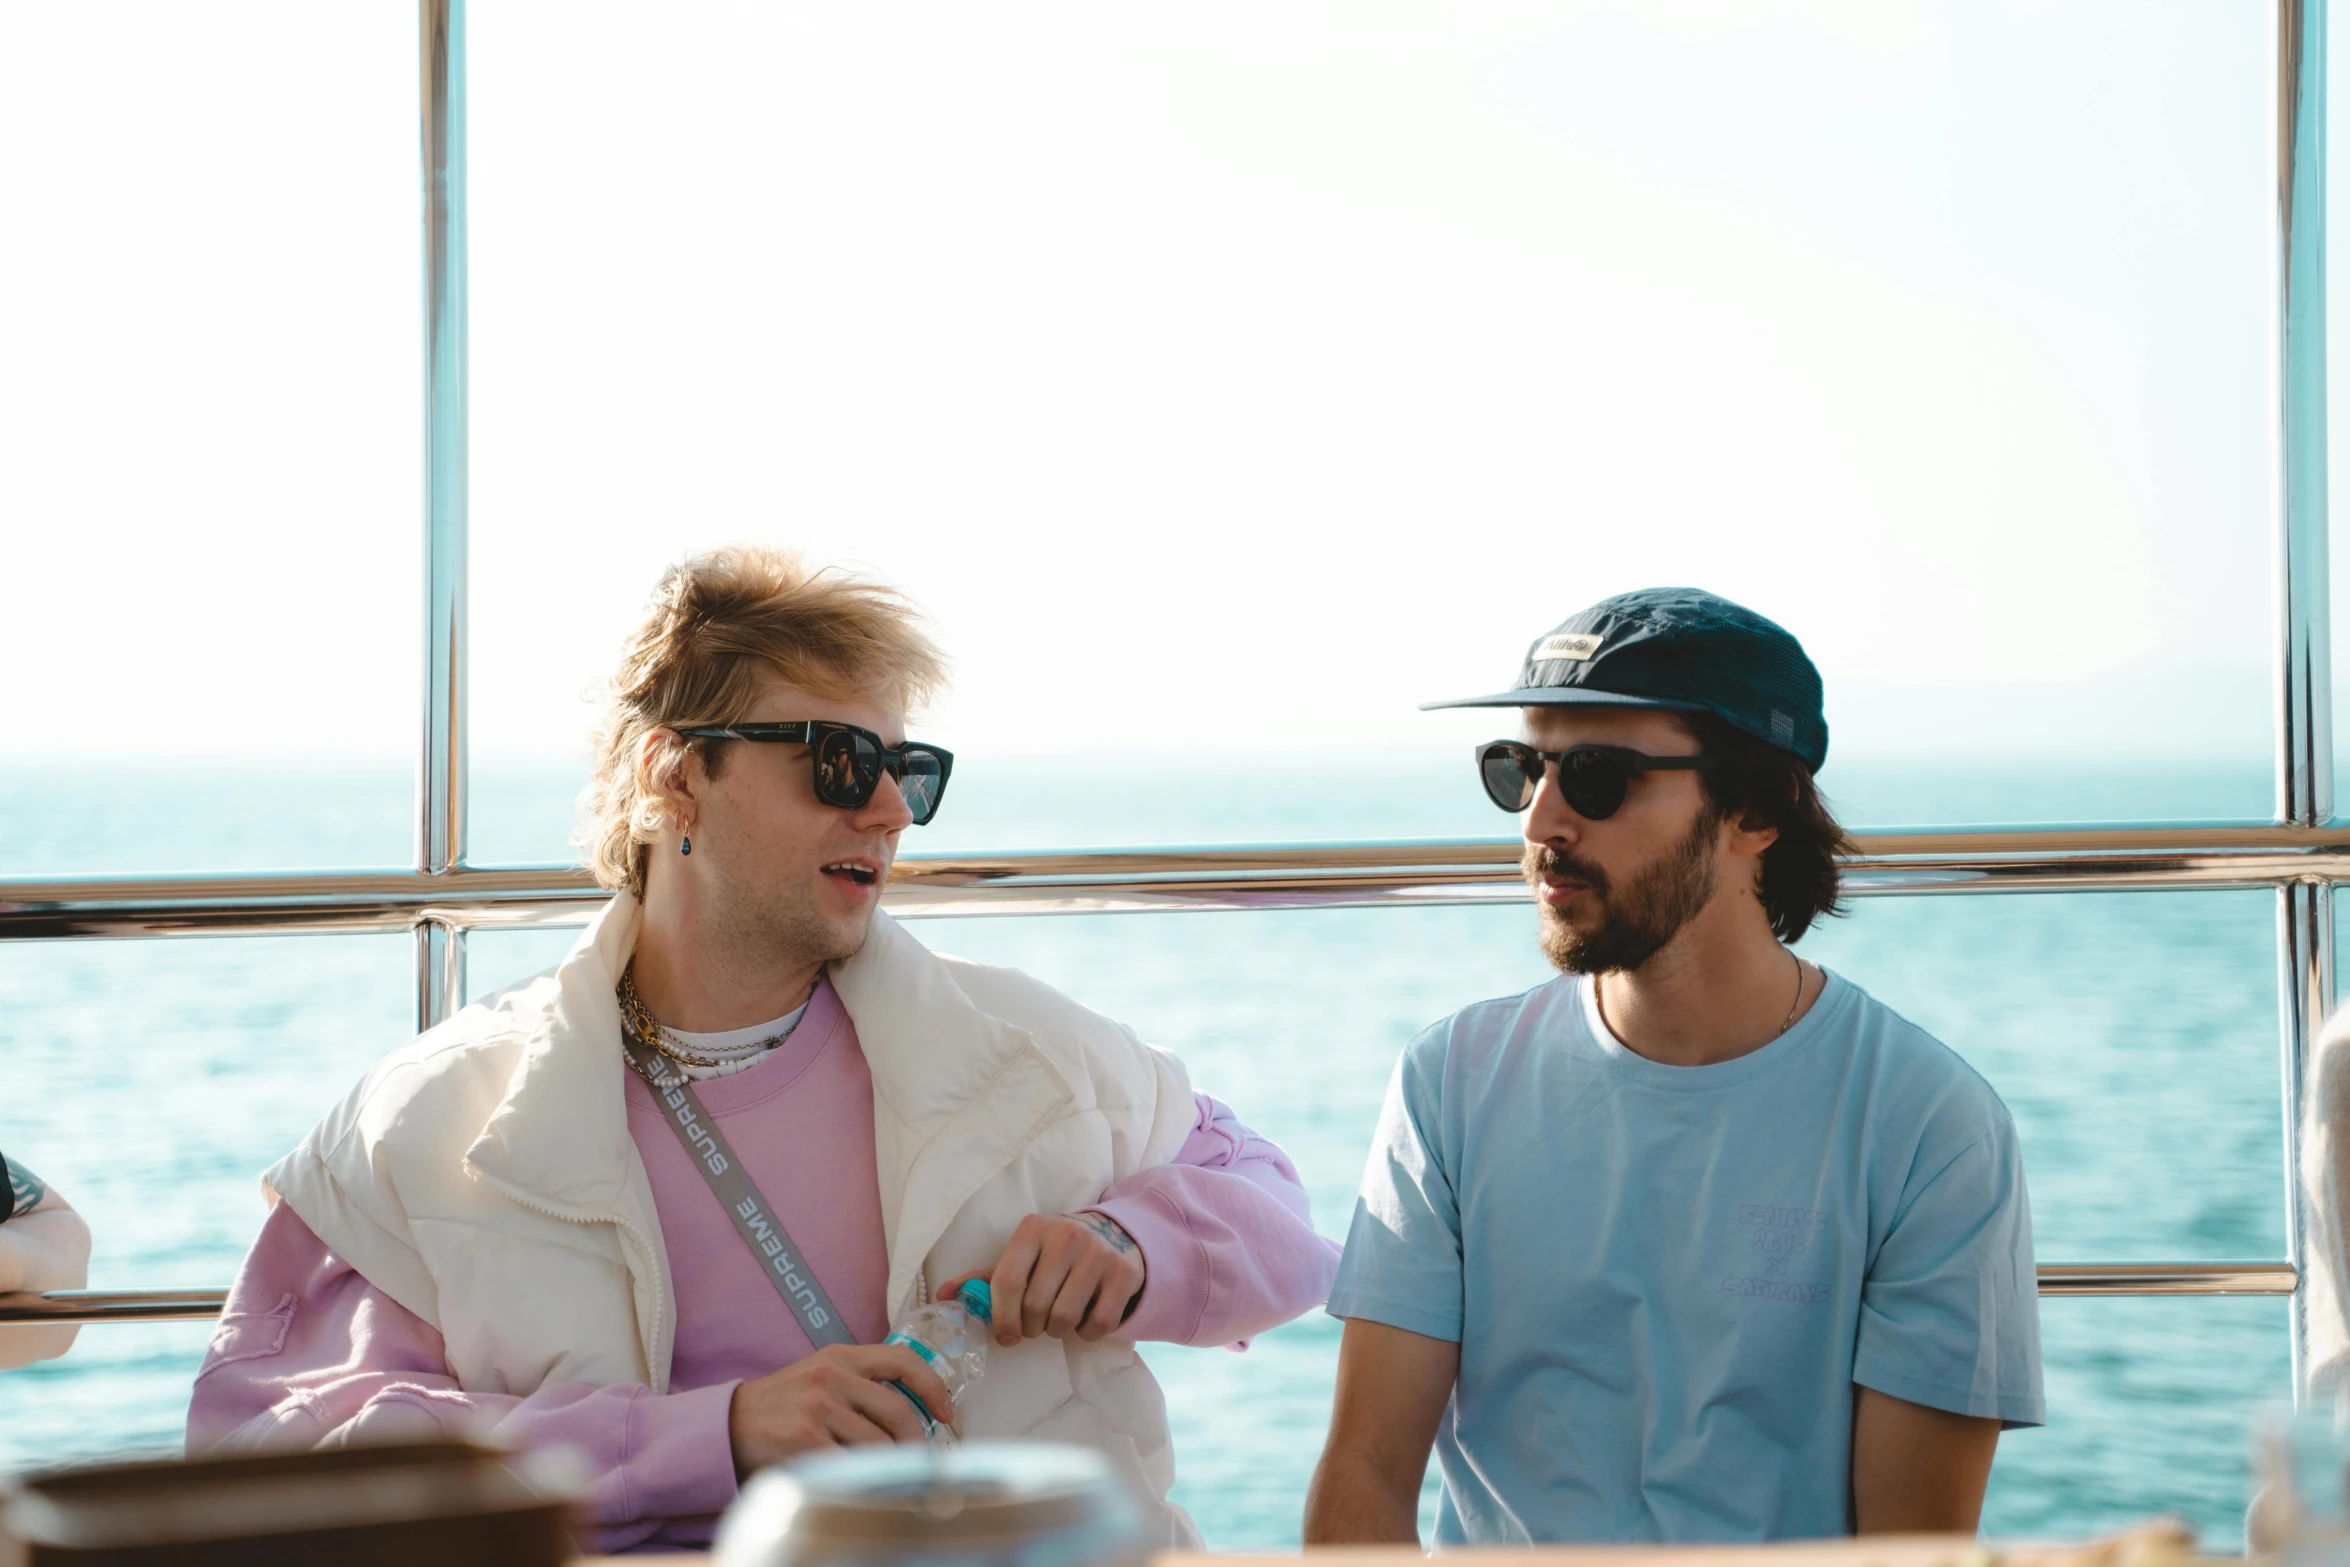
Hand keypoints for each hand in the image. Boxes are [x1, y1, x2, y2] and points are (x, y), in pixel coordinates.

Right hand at [726, 1342, 954, 1475]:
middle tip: (919, 1462)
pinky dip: (859, 1478)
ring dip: (886, 1466)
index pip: (903, 1361)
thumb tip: (914, 1412)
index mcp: (841, 1356)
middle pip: (897, 1412)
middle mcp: (831, 1375)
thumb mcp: (821, 1377)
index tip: (946, 1413)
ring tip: (882, 1475)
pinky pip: (850, 1464)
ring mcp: (818, 1407)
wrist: (726, 1425)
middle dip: (915, 1443)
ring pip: (877, 1444)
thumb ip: (861, 1385)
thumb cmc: (781, 1405)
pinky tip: (854, 1482)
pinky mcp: (804, 1439)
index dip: (932, 1387)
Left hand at [946, 1211, 1144, 1347]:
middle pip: (1035, 1305)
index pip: (1007, 1281)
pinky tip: (1085, 1319)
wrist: (1114, 1236)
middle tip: (1036, 1324)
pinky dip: (1086, 1333)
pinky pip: (1098, 1324)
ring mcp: (1100, 1252)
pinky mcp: (1124, 1273)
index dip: (1002, 1317)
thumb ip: (984, 1279)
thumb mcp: (1022, 1258)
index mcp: (1034, 1229)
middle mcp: (1067, 1235)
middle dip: (1031, 1326)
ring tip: (1059, 1319)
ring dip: (1057, 1331)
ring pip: (1065, 1318)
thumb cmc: (1055, 1255)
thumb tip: (943, 1295)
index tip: (1006, 1335)